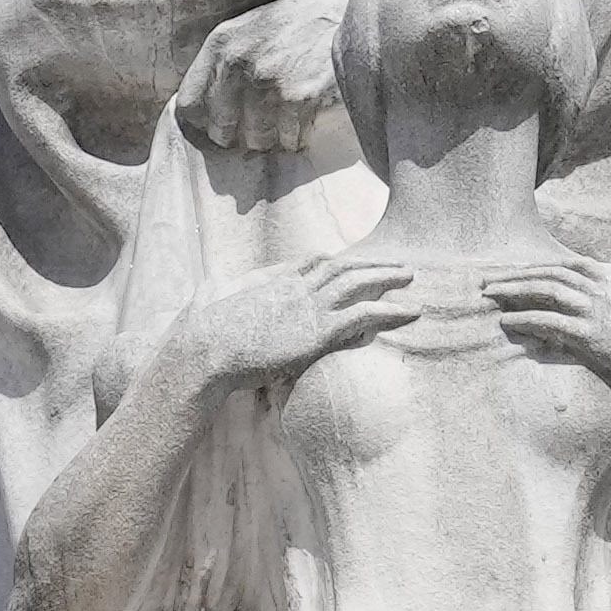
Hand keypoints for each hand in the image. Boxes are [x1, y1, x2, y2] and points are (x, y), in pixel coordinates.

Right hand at [176, 252, 425, 391]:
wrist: (204, 348)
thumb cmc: (200, 331)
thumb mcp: (207, 298)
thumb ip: (217, 290)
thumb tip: (208, 286)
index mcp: (272, 279)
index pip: (312, 262)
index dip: (336, 261)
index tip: (353, 262)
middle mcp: (294, 286)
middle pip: (341, 266)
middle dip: (370, 262)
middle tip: (394, 264)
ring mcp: (308, 306)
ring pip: (358, 283)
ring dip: (387, 277)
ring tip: (411, 277)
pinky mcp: (317, 331)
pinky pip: (364, 315)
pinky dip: (391, 310)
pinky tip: (411, 312)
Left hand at [179, 0, 355, 160]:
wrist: (355, 10)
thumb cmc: (301, 24)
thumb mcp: (251, 30)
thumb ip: (224, 66)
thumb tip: (203, 118)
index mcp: (221, 44)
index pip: (188, 105)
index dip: (205, 122)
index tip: (223, 126)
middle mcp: (239, 63)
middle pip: (222, 131)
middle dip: (241, 135)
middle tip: (264, 124)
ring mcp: (269, 81)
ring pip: (257, 141)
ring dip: (274, 137)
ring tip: (290, 116)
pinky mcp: (299, 97)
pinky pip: (290, 141)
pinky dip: (300, 137)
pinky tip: (309, 116)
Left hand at [476, 255, 610, 397]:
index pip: (574, 266)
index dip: (544, 267)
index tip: (522, 270)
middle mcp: (607, 287)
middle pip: (552, 272)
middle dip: (517, 273)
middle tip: (489, 278)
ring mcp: (599, 308)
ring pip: (545, 291)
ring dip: (513, 290)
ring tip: (487, 294)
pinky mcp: (595, 335)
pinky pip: (550, 321)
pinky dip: (525, 318)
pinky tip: (507, 321)